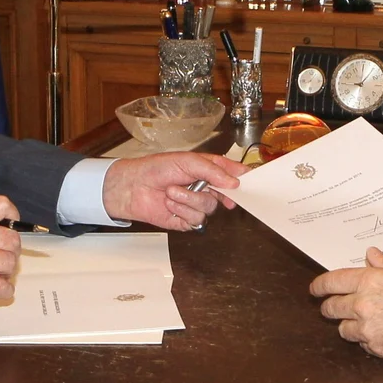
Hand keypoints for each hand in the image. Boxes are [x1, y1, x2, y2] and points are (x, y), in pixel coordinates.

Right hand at [0, 195, 21, 333]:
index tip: (12, 226)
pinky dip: (2, 291)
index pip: (0, 205)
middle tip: (0, 260)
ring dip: (5, 273)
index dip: (12, 217)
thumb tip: (1, 228)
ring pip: (10, 263)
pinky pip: (5, 287)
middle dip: (10, 252)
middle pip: (12, 239)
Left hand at [103, 152, 243, 229]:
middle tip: (205, 186)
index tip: (248, 179)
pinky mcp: (186, 221)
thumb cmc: (156, 168)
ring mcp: (196, 205)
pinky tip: (170, 203)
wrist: (133, 186)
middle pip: (226, 195)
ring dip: (189, 199)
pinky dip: (182, 210)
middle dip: (214, 191)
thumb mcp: (187, 161)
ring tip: (172, 191)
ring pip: (209, 208)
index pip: (231, 174)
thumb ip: (213, 170)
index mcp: (208, 171)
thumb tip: (234, 182)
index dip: (241, 178)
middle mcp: (205, 189)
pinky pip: (196, 220)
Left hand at [310, 251, 382, 366]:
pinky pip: (362, 343)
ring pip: (343, 329)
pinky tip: (379, 333)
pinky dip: (365, 339)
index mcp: (370, 282)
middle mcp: (363, 305)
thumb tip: (370, 254)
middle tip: (332, 306)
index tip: (315, 289)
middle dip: (329, 306)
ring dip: (347, 324)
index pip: (333, 281)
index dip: (320, 285)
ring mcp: (368, 330)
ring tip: (360, 321)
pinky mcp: (377, 348)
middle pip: (331, 307)